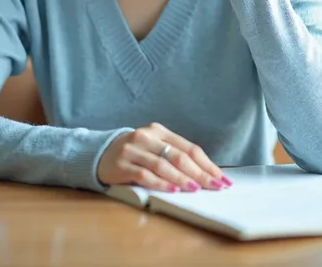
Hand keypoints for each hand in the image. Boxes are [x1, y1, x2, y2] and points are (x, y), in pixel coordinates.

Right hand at [97, 122, 232, 191]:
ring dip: (182, 178)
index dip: (207, 164)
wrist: (99, 153)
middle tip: (215, 186)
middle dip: (200, 173)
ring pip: (163, 164)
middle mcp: (147, 136)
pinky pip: (144, 174)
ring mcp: (133, 150)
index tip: (222, 179)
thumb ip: (174, 156)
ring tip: (196, 188)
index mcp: (159, 131)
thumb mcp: (154, 148)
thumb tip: (205, 175)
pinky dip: (160, 183)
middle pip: (178, 155)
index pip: (189, 148)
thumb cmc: (134, 154)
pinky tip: (172, 190)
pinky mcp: (122, 164)